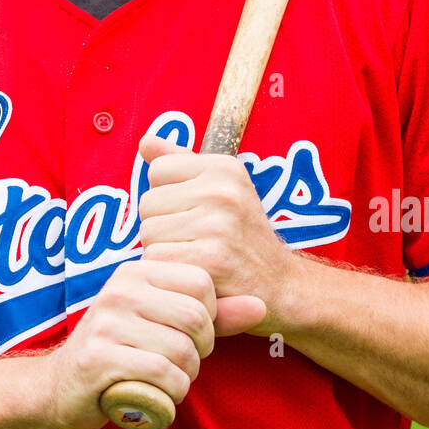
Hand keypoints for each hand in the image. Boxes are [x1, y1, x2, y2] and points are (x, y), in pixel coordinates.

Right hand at [44, 257, 218, 428]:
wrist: (60, 387)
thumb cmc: (122, 351)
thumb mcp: (166, 324)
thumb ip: (215, 315)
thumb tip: (262, 305)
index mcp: (137, 270)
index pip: (202, 282)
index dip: (211, 316)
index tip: (194, 336)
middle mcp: (120, 288)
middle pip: (196, 317)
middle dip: (201, 350)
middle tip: (184, 363)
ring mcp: (106, 322)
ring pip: (181, 350)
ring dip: (184, 377)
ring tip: (167, 379)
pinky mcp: (98, 357)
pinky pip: (160, 374)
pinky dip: (170, 394)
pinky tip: (156, 395)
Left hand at [136, 132, 290, 335]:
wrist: (283, 287)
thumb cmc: (243, 238)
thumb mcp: (222, 190)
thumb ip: (181, 163)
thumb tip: (146, 141)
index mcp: (225, 168)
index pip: (157, 170)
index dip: (167, 197)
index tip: (195, 214)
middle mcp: (223, 190)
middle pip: (148, 203)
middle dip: (162, 227)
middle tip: (197, 242)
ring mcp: (219, 225)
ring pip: (148, 233)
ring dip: (163, 252)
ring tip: (197, 257)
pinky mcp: (212, 260)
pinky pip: (157, 259)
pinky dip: (169, 272)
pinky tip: (196, 275)